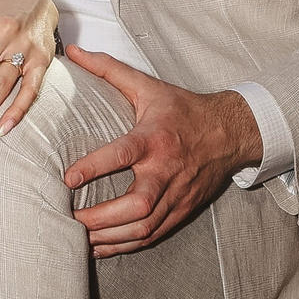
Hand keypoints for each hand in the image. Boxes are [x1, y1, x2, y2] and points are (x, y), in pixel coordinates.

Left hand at [61, 52, 262, 257]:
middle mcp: (166, 171)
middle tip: (68, 220)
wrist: (231, 133)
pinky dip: (125, 245)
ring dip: (110, 238)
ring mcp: (176, 195)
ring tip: (78, 240)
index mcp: (155, 139)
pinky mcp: (182, 211)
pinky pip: (152, 235)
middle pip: (136, 205)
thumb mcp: (147, 86)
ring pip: (143, 228)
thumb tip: (75, 51)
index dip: (95, 167)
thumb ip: (108, 70)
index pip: (123, 155)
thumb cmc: (182, 109)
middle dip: (100, 218)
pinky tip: (101, 247)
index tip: (67, 178)